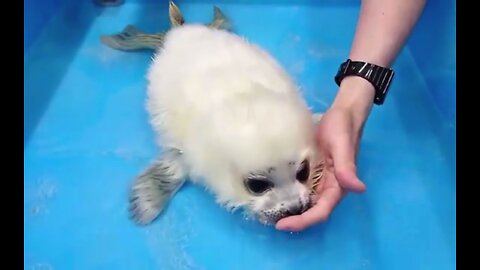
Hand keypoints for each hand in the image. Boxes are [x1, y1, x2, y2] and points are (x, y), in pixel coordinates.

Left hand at [276, 77, 373, 230]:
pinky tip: (275, 196)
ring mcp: (320, 180)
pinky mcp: (312, 172)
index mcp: (337, 186)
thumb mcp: (342, 146)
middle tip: (271, 222)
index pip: (321, 211)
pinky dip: (290, 196)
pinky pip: (301, 189)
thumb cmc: (342, 128)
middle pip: (312, 211)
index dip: (304, 221)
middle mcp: (329, 187)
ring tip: (270, 214)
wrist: (342, 113)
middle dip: (295, 221)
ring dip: (292, 211)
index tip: (283, 225)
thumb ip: (347, 168)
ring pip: (306, 203)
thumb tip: (358, 189)